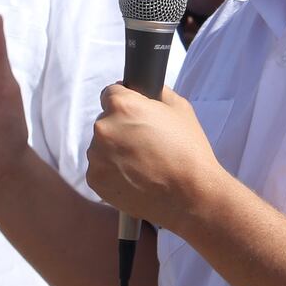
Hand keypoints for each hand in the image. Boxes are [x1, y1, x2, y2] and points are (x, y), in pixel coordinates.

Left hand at [87, 84, 222, 231]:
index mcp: (121, 105)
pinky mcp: (94, 179)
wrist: (191, 196)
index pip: (110, 94)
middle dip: (120, 130)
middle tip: (144, 145)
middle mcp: (103, 127)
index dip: (124, 104)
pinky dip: (112, 173)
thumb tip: (140, 89)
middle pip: (105, 122)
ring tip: (142, 165)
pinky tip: (134, 179)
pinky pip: (99, 170)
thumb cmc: (189, 151)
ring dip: (114, 152)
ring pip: (100, 147)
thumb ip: (156, 92)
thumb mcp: (180, 109)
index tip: (134, 117)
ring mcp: (96, 155)